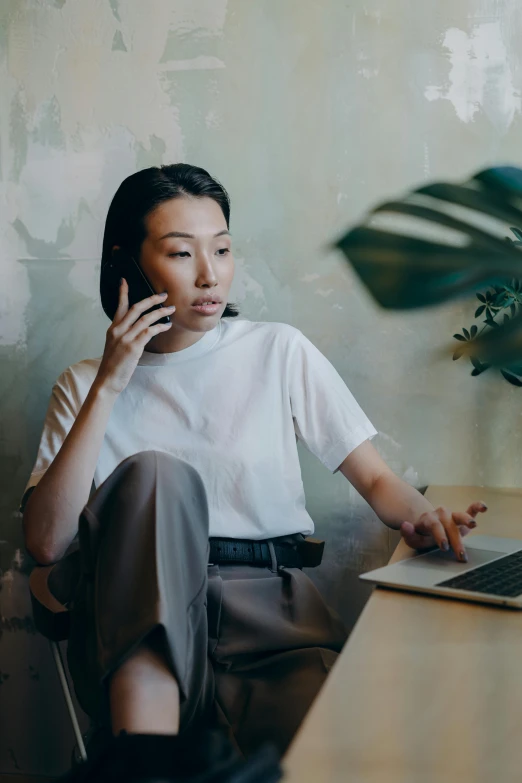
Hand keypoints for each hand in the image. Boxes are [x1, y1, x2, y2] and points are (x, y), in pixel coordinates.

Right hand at [95, 278, 174, 395]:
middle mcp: (118, 330)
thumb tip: (139, 329)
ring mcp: (125, 338)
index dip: (123, 293)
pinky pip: (149, 331)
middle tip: (163, 295)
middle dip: (151, 299)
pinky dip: (160, 326)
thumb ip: (124, 335)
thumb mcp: (115, 346)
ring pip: (145, 318)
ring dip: (160, 312)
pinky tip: (167, 325)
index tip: (125, 281)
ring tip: (171, 309)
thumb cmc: (113, 365)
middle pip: (136, 308)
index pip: (119, 306)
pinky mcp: (133, 347)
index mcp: (113, 329)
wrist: (107, 380)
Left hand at [400, 502, 487, 562]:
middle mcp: (440, 515)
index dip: (440, 536)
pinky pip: (470, 510)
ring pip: (459, 516)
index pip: (435, 526)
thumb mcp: (412, 537)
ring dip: (467, 520)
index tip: (444, 547)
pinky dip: (476, 507)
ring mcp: (451, 515)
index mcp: (429, 519)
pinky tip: (484, 507)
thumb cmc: (421, 534)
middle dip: (455, 540)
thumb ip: (408, 534)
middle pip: (449, 527)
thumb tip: (405, 525)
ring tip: (473, 525)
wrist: (426, 524)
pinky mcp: (460, 517)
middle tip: (460, 554)